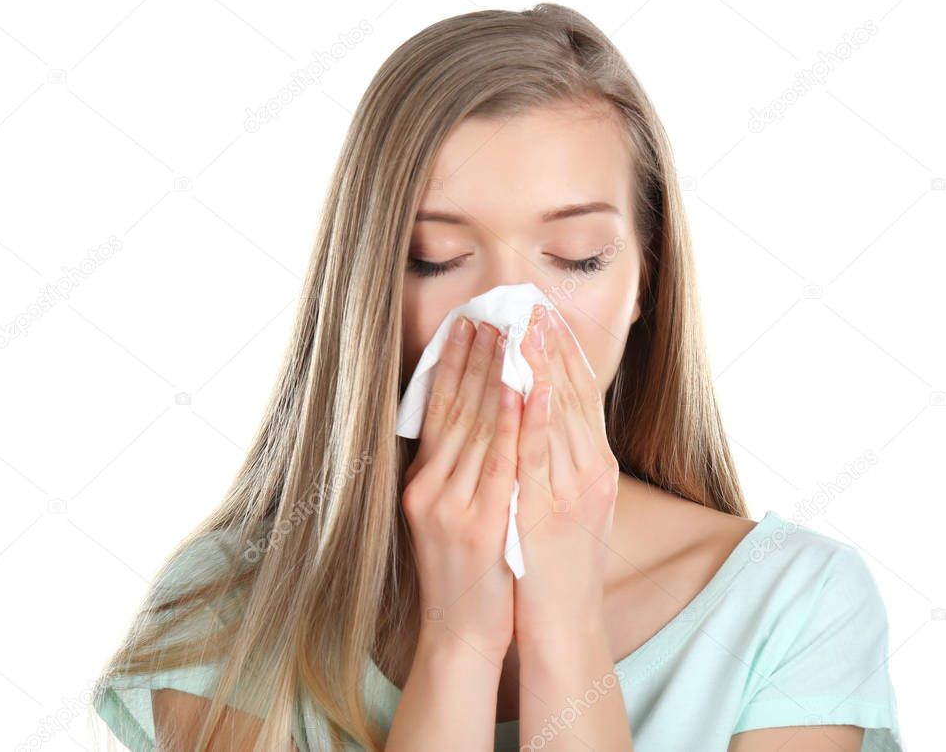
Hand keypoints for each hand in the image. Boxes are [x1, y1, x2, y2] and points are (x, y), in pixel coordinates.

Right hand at [401, 316, 520, 661]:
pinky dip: (511, 424)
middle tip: (489, 313)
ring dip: (494, 376)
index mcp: (423, 482)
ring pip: (476, 428)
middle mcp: (430, 488)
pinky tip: (522, 390)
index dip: (452, 365)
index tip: (466, 325)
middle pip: (455, 410)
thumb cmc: (463, 573)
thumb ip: (452, 469)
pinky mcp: (477, 525)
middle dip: (474, 358)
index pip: (438, 410)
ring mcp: (451, 506)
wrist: (460, 632)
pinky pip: (498, 464)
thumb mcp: (445, 515)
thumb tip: (466, 419)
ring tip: (508, 334)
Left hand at [513, 303, 619, 644]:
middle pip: (574, 396)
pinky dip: (538, 415)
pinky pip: (542, 455)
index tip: (546, 315)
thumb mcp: (566, 504)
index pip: (581, 395)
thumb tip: (540, 419)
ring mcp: (575, 490)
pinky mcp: (551, 511)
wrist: (565, 626)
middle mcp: (592, 470)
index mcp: (595, 465)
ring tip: (527, 324)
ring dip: (543, 366)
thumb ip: (558, 460)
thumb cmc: (558, 565)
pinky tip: (529, 381)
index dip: (564, 352)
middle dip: (553, 346)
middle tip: (535, 302)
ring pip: (560, 416)